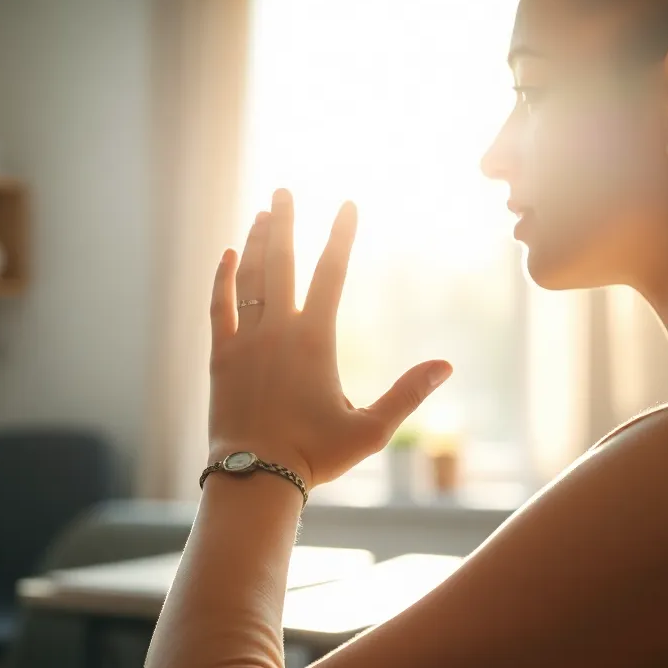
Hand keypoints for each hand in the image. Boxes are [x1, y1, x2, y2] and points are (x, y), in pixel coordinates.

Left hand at [207, 189, 452, 486]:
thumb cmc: (317, 456)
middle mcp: (277, 330)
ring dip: (257, 242)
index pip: (332, 273)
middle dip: (286, 222)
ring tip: (264, 213)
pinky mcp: (221, 357)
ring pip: (250, 278)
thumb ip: (408, 393)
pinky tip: (228, 255)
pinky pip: (220, 306)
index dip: (341, 236)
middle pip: (283, 262)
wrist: (256, 477)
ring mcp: (245, 341)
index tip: (348, 204)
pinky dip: (223, 279)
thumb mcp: (372, 428)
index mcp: (315, 340)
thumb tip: (446, 365)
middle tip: (284, 189)